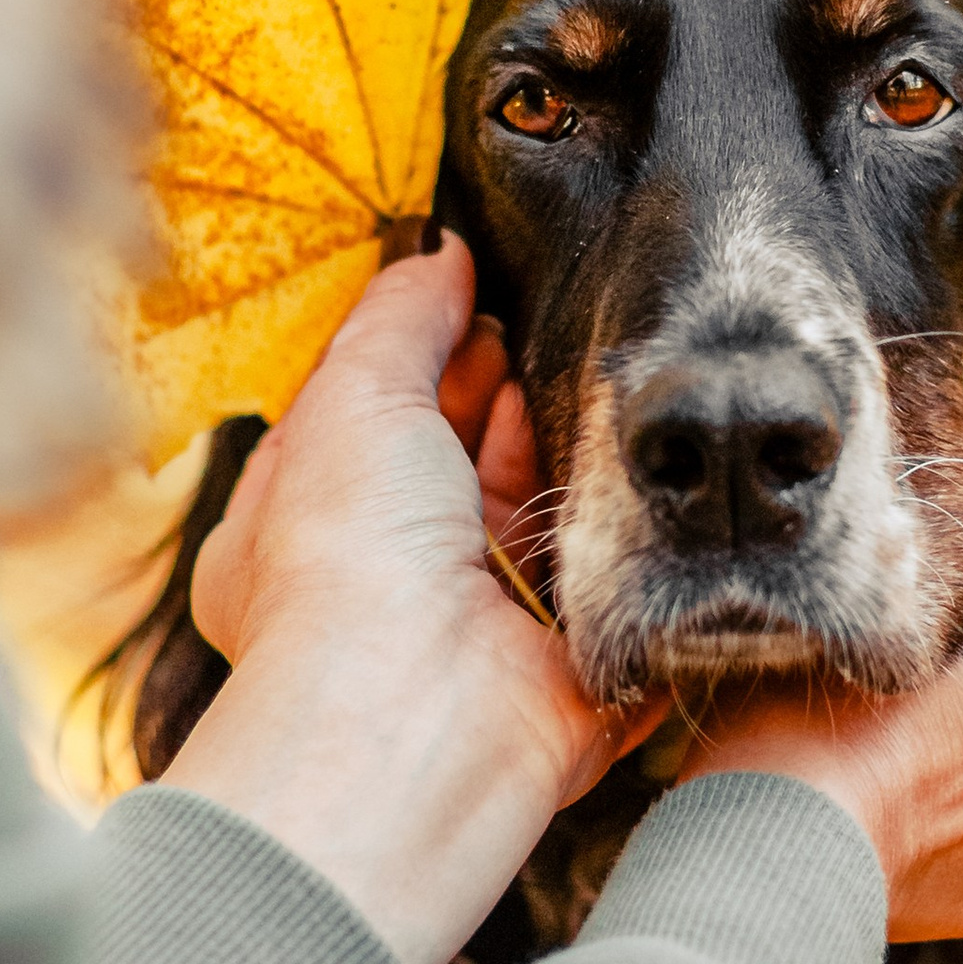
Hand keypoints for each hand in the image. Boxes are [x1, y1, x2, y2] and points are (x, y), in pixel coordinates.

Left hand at [166, 240, 642, 963]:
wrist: (419, 711)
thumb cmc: (347, 558)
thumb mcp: (351, 395)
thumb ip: (400, 314)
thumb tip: (441, 252)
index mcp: (307, 525)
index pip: (376, 417)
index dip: (433, 354)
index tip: (488, 303)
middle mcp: (391, 580)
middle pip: (466, 459)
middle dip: (509, 394)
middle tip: (562, 327)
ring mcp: (480, 625)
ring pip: (542, 508)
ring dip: (572, 450)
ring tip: (614, 380)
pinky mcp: (565, 659)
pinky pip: (611, 573)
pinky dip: (632, 523)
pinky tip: (655, 457)